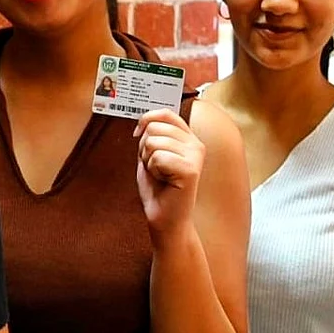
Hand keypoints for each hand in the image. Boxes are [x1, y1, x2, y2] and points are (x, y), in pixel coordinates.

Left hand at [134, 108, 204, 240]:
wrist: (164, 219)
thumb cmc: (158, 189)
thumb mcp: (151, 155)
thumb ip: (152, 135)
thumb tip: (144, 120)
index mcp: (189, 138)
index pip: (166, 113)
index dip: (146, 120)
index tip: (137, 134)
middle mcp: (196, 144)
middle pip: (154, 127)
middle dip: (144, 148)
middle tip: (155, 167)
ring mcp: (196, 156)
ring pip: (153, 142)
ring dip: (148, 161)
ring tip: (161, 175)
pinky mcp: (191, 170)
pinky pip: (158, 157)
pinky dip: (153, 171)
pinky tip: (165, 181)